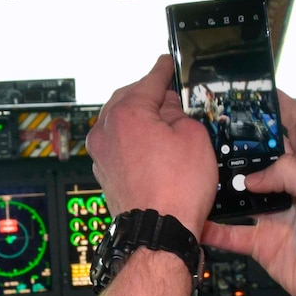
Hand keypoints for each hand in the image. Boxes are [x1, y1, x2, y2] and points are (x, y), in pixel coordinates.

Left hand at [87, 55, 218, 229]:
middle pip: (129, 99)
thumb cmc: (175, 191)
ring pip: (121, 123)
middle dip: (151, 96)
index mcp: (125, 113)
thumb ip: (180, 112)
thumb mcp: (194, 137)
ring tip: (167, 125)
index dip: (164, 70)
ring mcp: (101, 153)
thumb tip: (171, 108)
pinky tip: (154, 147)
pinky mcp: (104, 172)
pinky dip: (134, 140)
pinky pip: (119, 144)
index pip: (149, 80)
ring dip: (142, 119)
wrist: (158, 232)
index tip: (167, 63)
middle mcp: (105, 131)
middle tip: (172, 96)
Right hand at [201, 92, 295, 295]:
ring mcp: (275, 215)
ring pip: (242, 193)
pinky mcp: (264, 242)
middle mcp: (292, 188)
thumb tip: (254, 176)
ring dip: (223, 185)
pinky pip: (232, 232)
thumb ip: (290, 174)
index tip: (263, 93)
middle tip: (216, 131)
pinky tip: (199, 222)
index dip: (285, 107)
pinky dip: (215, 228)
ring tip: (201, 171)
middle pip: (262, 157)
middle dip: (241, 143)